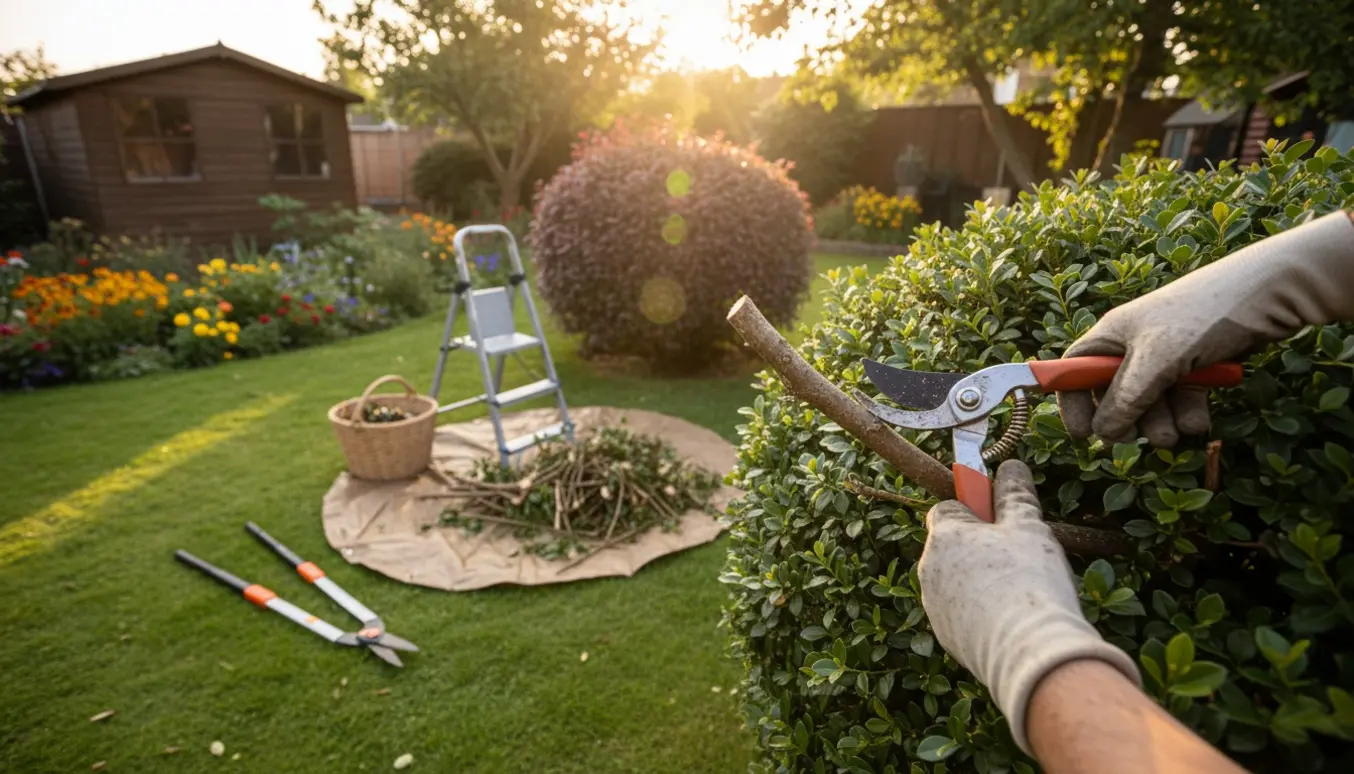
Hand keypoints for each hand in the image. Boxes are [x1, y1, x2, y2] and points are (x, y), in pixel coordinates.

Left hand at [919, 460, 1138, 753]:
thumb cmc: (1029, 580)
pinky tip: (1014, 619)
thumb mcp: (1029, 528)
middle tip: (1020, 557)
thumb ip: (1016, 494)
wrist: (1031, 655)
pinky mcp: (947, 638)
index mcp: (943, 536)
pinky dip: (983, 611)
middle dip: (980, 547)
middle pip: (952, 546)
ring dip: (981, 580)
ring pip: (957, 581)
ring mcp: (934, 606)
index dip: (975, 510)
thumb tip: (1011, 466)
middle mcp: (928, 570)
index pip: (946, 508)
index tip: (1002, 520)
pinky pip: (963, 613)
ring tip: (1022, 591)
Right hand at [1059, 210, 1353, 445]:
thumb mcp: (1158, 358)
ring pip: (1151, 406)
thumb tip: (1103, 433)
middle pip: (1114, 396)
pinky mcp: (1196, 368)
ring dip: (1164, 424)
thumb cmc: (1204, 314)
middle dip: (1130, 421)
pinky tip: (1202, 417)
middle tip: (1141, 438)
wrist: (1271, 294)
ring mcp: (1167, 359)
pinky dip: (1189, 415)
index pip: (1074, 371)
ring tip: (1179, 430)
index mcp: (1113, 335)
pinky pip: (1181, 403)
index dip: (1074, 402)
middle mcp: (1135, 347)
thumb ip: (1127, 397)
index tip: (1082, 434)